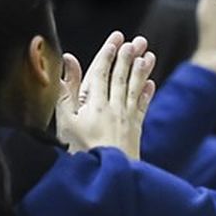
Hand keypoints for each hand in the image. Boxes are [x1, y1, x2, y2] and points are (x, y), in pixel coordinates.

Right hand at [56, 32, 156, 158]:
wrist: (108, 175)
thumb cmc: (80, 150)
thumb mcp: (64, 121)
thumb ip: (65, 90)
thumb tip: (68, 61)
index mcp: (93, 103)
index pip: (100, 73)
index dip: (107, 55)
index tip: (115, 39)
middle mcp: (113, 107)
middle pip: (120, 76)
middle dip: (128, 56)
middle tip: (136, 40)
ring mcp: (126, 118)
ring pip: (134, 88)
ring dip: (141, 70)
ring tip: (148, 55)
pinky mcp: (135, 130)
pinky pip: (142, 108)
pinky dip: (146, 94)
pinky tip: (150, 84)